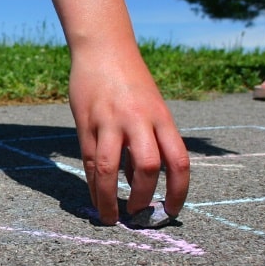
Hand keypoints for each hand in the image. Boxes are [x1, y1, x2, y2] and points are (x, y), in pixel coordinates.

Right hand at [69, 50, 189, 224]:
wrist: (104, 48)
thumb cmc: (131, 82)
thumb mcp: (151, 107)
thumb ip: (149, 141)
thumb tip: (137, 182)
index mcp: (162, 118)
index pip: (178, 161)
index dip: (178, 192)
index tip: (171, 211)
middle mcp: (139, 120)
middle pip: (147, 168)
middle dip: (143, 198)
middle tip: (138, 213)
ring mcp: (110, 121)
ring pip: (110, 169)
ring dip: (109, 199)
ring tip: (111, 217)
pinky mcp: (86, 122)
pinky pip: (90, 160)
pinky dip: (93, 185)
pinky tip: (95, 198)